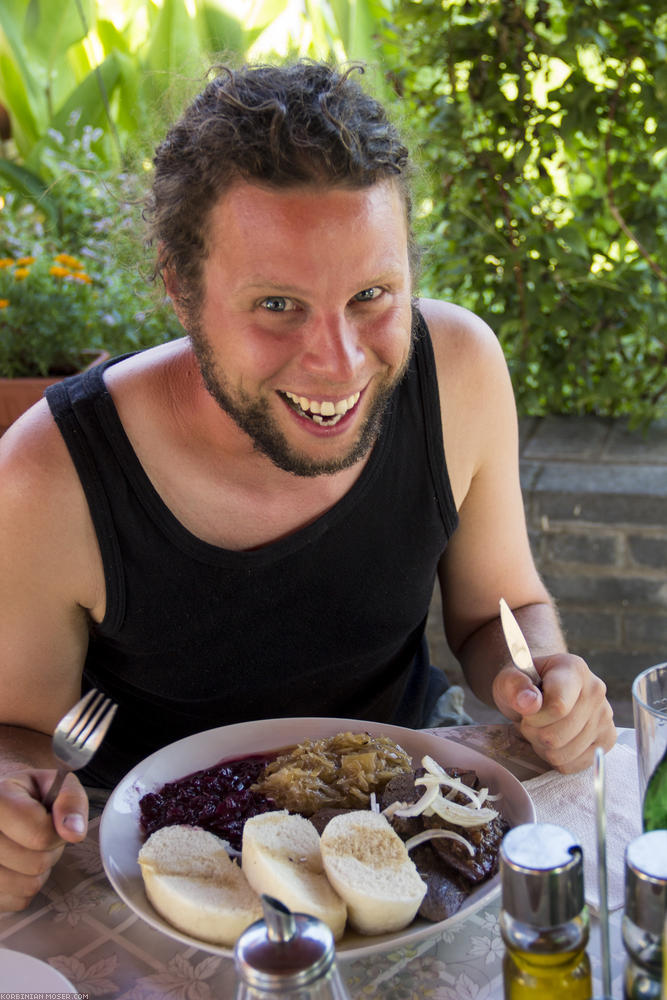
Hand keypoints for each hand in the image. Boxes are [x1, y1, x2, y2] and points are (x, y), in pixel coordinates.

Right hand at [0, 769, 87, 911]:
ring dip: (37, 871)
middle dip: (48, 851)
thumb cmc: (29, 794)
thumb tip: (74, 833)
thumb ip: (70, 800)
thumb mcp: (55, 783)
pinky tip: (14, 865)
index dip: (56, 831)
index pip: (40, 835)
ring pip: (26, 886)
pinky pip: (16, 902)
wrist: (0, 803)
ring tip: (26, 848)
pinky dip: (23, 888)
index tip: (51, 819)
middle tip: (39, 834)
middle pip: (35, 864)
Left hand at [492, 652, 616, 772]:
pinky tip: (555, 739)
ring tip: (542, 728)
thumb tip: (530, 703)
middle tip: (530, 720)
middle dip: (535, 732)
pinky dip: (557, 758)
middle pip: (558, 735)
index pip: (558, 707)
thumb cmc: (524, 685)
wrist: (540, 690)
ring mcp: (605, 717)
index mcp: (574, 670)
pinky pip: (574, 764)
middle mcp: (596, 691)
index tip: (525, 710)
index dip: (534, 717)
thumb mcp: (508, 679)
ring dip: (543, 746)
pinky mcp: (607, 740)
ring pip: (564, 753)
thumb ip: (514, 686)